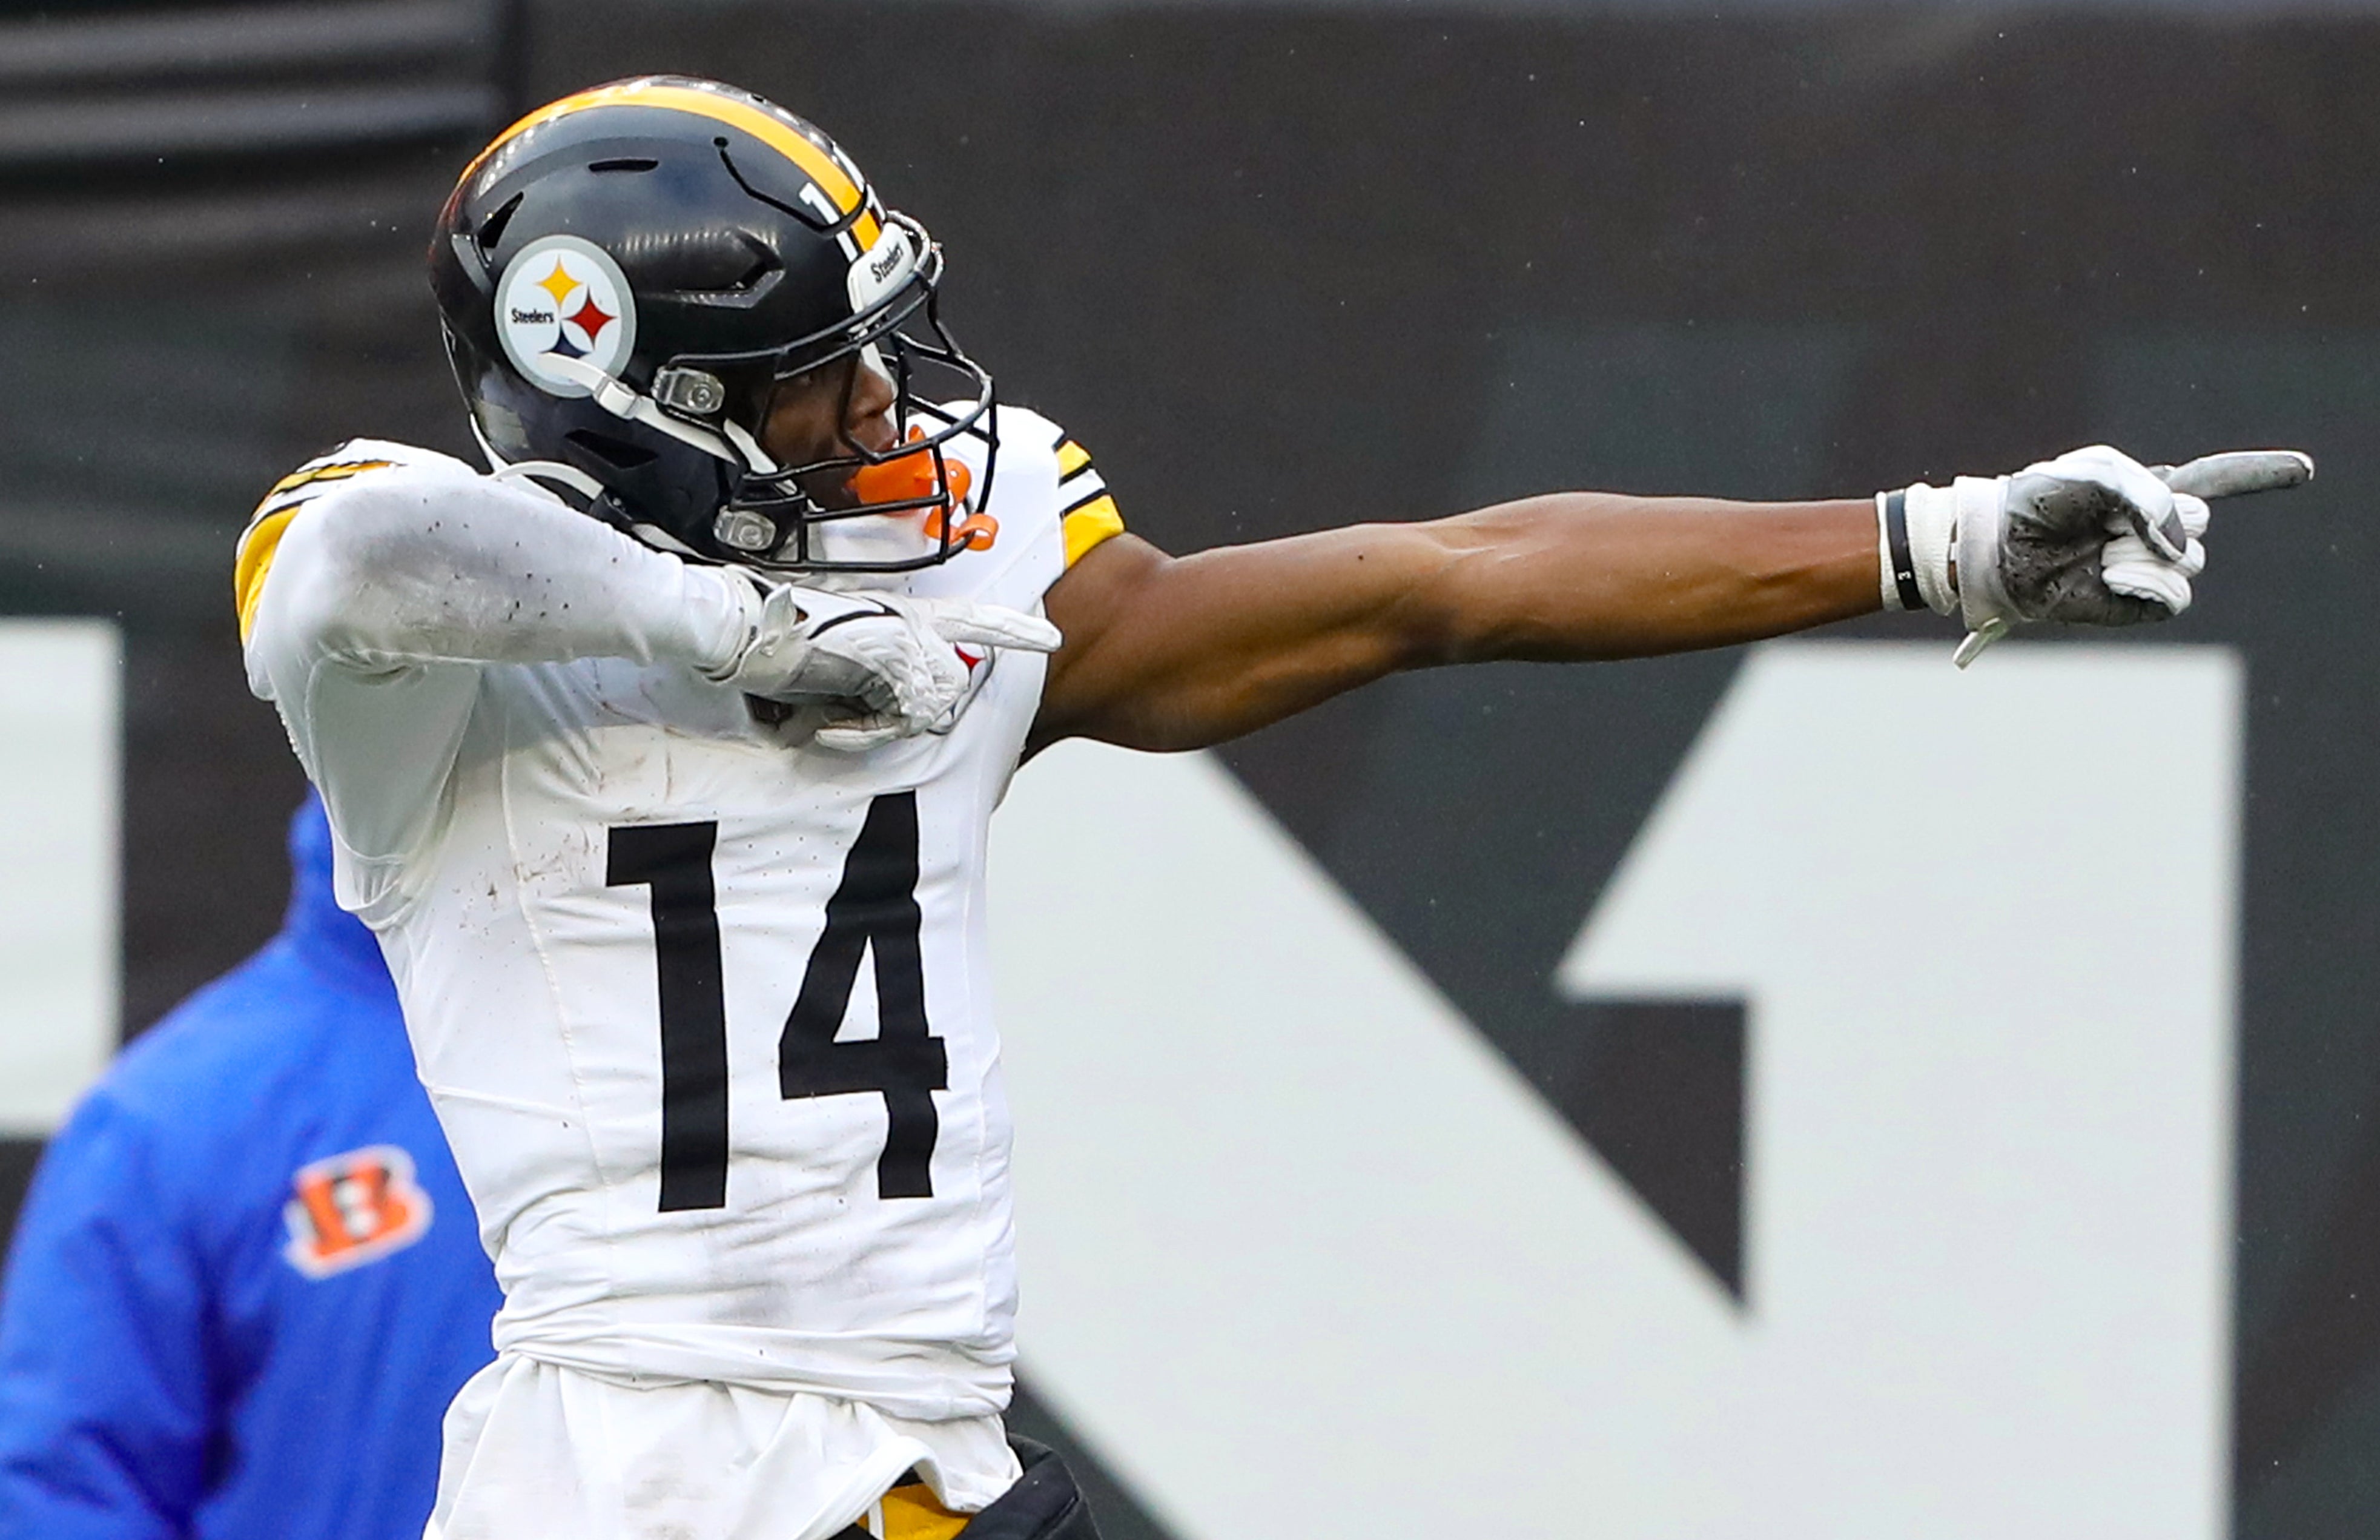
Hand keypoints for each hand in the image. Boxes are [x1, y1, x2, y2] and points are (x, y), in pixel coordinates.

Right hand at [708, 581, 1060, 745]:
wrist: (742, 629)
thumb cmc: (779, 642)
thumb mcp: (837, 660)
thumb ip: (874, 675)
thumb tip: (888, 711)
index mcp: (901, 613)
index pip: (970, 619)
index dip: (1011, 628)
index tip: (1049, 637)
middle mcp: (909, 621)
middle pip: (951, 681)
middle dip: (909, 709)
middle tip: (845, 718)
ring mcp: (902, 638)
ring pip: (929, 699)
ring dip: (879, 722)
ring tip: (830, 717)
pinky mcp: (888, 657)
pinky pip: (902, 713)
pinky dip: (864, 729)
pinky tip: (826, 724)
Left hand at [1891, 444, 2310, 665]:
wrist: (1999, 546)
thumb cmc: (2039, 505)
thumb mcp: (2095, 478)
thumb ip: (2147, 497)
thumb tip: (2182, 548)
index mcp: (2148, 492)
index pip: (2213, 481)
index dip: (2259, 474)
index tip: (2304, 471)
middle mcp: (2154, 530)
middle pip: (2200, 523)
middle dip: (2156, 520)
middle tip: (2102, 522)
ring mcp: (2148, 566)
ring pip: (2190, 562)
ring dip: (2143, 554)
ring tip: (2097, 549)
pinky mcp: (2137, 602)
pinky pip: (2174, 595)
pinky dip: (2144, 584)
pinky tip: (2106, 575)